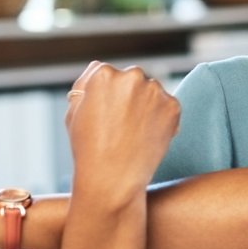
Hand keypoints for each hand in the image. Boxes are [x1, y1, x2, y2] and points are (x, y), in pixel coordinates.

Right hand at [66, 62, 180, 201]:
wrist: (112, 179)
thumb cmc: (88, 149)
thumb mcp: (74, 111)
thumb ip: (86, 86)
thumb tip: (99, 69)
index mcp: (102, 73)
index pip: (106, 73)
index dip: (106, 96)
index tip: (106, 115)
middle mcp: (131, 75)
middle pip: (131, 79)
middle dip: (129, 96)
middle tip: (122, 125)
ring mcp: (154, 90)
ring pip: (151, 92)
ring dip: (147, 106)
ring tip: (134, 133)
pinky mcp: (173, 106)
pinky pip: (167, 107)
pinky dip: (162, 119)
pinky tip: (147, 136)